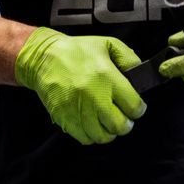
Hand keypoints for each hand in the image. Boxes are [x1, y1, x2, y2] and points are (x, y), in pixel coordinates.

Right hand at [14, 27, 145, 145]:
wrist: (43, 57)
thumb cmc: (76, 51)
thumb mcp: (107, 44)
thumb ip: (129, 58)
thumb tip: (141, 75)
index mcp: (106, 76)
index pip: (134, 106)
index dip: (138, 109)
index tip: (136, 107)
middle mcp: (93, 96)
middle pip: (120, 126)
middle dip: (126, 124)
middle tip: (124, 117)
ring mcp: (78, 109)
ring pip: (103, 136)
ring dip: (109, 131)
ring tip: (107, 122)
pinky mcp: (65, 118)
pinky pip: (85, 138)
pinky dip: (92, 135)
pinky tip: (93, 124)